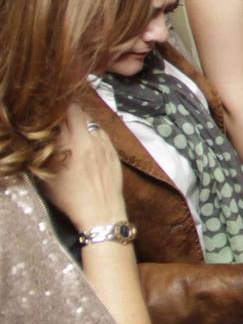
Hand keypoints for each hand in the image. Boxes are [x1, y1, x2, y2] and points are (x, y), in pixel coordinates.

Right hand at [37, 105, 127, 231]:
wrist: (100, 210)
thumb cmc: (71, 198)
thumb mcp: (49, 175)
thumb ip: (48, 152)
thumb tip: (47, 139)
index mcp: (71, 143)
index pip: (64, 115)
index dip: (56, 115)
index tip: (52, 119)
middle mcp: (89, 139)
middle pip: (79, 113)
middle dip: (69, 114)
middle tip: (63, 121)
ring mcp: (104, 144)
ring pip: (93, 122)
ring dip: (84, 124)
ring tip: (76, 133)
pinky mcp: (114, 151)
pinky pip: (104, 134)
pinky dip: (95, 134)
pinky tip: (90, 144)